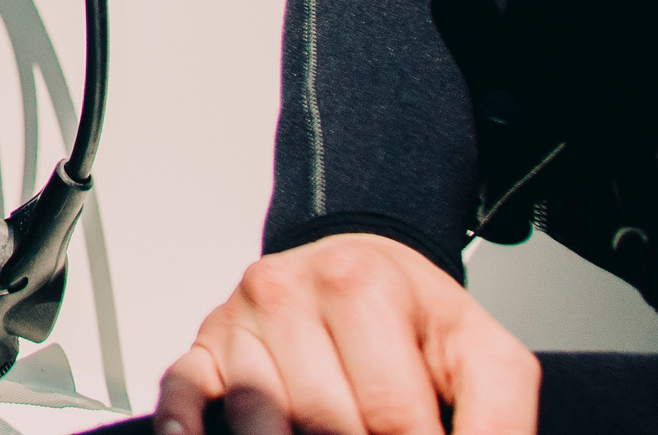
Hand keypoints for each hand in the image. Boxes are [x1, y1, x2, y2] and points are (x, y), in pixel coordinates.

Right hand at [154, 234, 537, 434]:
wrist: (356, 263)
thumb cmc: (416, 319)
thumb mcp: (485, 357)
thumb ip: (500, 423)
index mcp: (360, 284)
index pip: (392, 417)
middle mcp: (285, 291)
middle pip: (325, 424)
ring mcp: (238, 321)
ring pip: (258, 421)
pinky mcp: (203, 345)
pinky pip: (180, 391)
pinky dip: (185, 427)